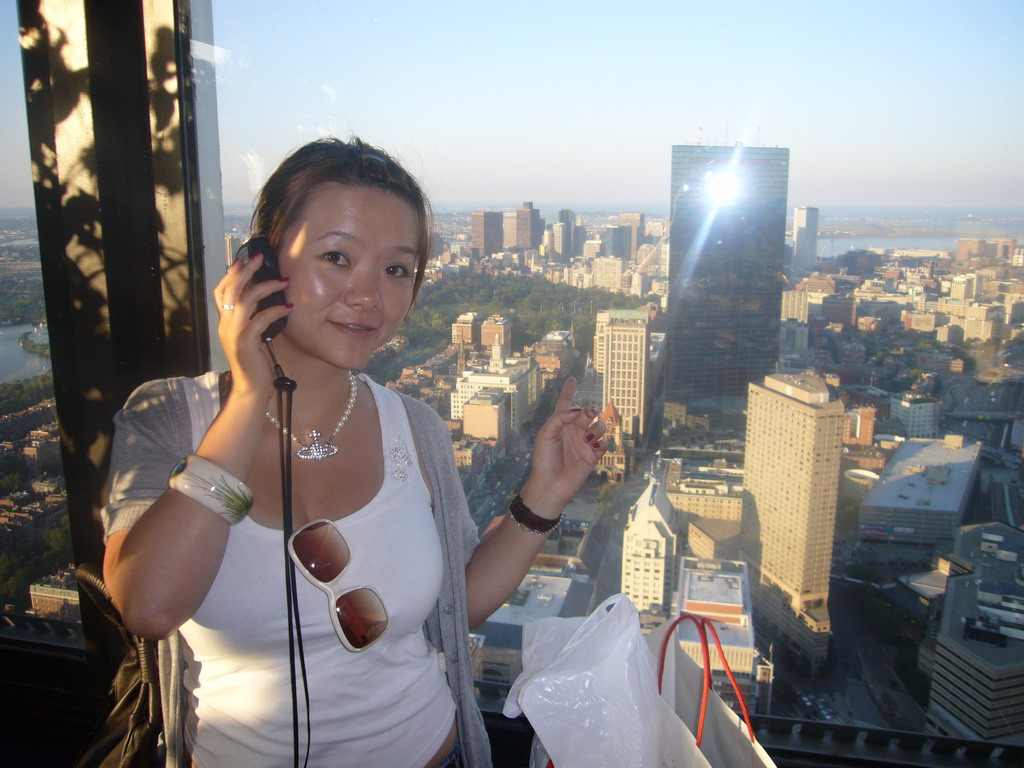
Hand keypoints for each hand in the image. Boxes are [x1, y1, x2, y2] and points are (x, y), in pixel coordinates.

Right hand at [213, 253, 290, 396]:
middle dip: (246, 270)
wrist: (251, 390)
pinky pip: (259, 320)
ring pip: (244, 300)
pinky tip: (288, 308)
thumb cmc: (256, 364)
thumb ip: (254, 318)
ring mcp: (233, 334)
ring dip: (265, 287)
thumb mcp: (252, 336)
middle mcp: (225, 325)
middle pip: (230, 289)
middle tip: (261, 257)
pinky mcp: (245, 344)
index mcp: (225, 322)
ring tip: (284, 281)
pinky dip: (275, 311)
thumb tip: (267, 298)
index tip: (245, 259)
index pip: (221, 291)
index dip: (232, 273)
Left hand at [520, 377, 606, 518]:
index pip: (565, 404)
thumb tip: (578, 411)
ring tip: (589, 437)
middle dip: (590, 410)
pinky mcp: (593, 456)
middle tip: (589, 413)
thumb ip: (560, 418)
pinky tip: (594, 448)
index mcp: (560, 425)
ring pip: (599, 427)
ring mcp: (584, 443)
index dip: (569, 391)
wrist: (550, 485)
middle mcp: (573, 432)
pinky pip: (604, 444)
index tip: (573, 378)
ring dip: (597, 428)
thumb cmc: (544, 459)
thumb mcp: (546, 435)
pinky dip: (602, 443)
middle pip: (586, 413)